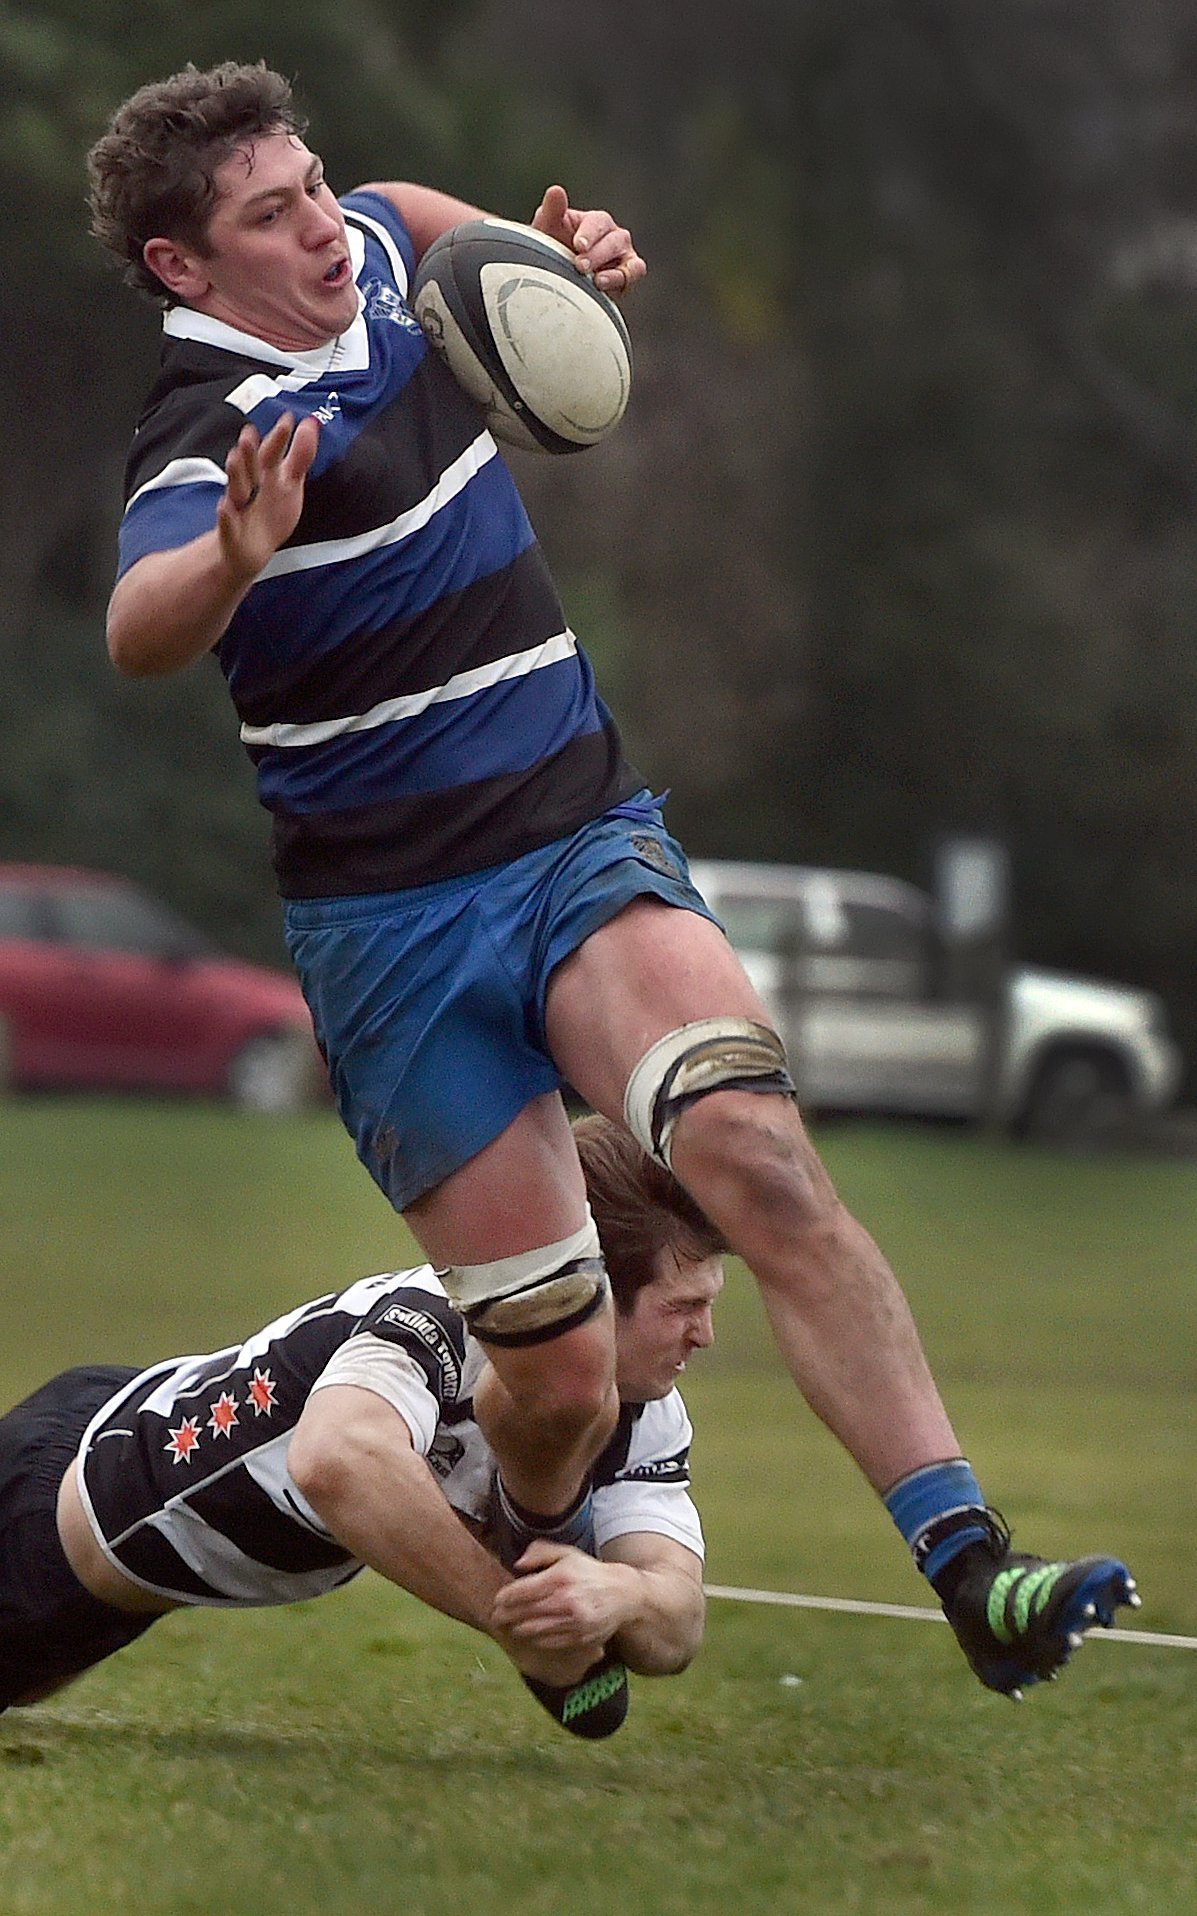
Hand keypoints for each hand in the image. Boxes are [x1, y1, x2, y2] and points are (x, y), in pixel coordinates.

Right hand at [217, 412, 320, 584]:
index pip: (271, 453)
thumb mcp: (290, 482)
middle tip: (250, 433)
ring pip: (235, 489)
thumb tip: (311, 424)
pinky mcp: (231, 533)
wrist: (250, 548)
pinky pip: (227, 525)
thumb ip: (300, 454)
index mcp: (265, 475)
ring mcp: (238, 508)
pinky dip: (226, 517)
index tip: (287, 419)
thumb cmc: (270, 511)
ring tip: (234, 456)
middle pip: (250, 467)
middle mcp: (249, 487)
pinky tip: (224, 508)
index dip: (278, 438)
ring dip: (235, 473)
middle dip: (250, 451)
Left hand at [490, 1539, 635, 1656]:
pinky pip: (548, 1642)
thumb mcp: (567, 1554)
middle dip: (505, 1616)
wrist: (623, 1594)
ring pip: (533, 1630)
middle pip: (524, 1613)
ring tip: (509, 1626)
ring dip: (517, 1629)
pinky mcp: (578, 1638)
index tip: (497, 1600)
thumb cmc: (590, 1572)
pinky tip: (529, 1634)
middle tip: (496, 1617)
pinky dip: (535, 1639)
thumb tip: (518, 1565)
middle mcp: (565, 1601)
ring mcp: (572, 1622)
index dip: (504, 1598)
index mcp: (560, 1577)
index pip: (522, 1591)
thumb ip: (540, 1552)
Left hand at [531, 184, 645, 297]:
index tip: (578, 245)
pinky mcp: (627, 276)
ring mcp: (623, 257)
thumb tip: (555, 191)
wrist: (555, 275)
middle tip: (580, 266)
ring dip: (613, 272)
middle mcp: (613, 236)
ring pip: (628, 259)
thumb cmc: (553, 248)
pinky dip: (622, 280)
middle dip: (597, 255)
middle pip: (614, 241)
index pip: (598, 222)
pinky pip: (633, 275)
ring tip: (596, 281)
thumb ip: (552, 210)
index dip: (589, 233)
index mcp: (595, 222)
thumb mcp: (548, 229)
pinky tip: (604, 286)